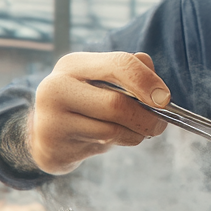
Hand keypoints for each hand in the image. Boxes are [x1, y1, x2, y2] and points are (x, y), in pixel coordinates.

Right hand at [29, 52, 170, 174]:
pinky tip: (110, 140)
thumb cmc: (84, 102)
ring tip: (137, 132)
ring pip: (112, 130)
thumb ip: (130, 71)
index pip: (119, 64)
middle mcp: (56, 87)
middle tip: (159, 125)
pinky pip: (102, 146)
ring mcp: (51, 118)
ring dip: (135, 134)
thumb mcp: (102, 79)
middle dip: (146, 117)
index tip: (165, 99)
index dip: (147, 81)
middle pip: (117, 104)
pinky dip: (119, 143)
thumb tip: (153, 77)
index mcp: (73, 64)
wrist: (45, 135)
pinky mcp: (53, 146)